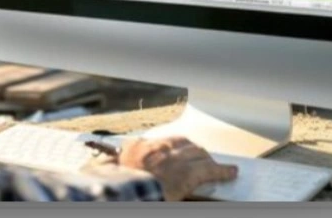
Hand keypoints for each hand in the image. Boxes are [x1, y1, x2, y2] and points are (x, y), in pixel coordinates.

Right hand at [86, 136, 237, 200]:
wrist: (126, 189)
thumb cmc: (118, 182)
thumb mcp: (110, 167)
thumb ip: (113, 161)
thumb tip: (99, 164)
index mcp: (140, 147)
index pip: (163, 142)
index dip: (175, 147)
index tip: (177, 150)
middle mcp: (160, 148)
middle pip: (184, 144)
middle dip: (192, 151)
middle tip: (199, 157)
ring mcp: (176, 159)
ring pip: (199, 154)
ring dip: (206, 159)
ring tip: (212, 164)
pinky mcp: (190, 174)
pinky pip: (211, 170)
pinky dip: (224, 171)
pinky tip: (232, 172)